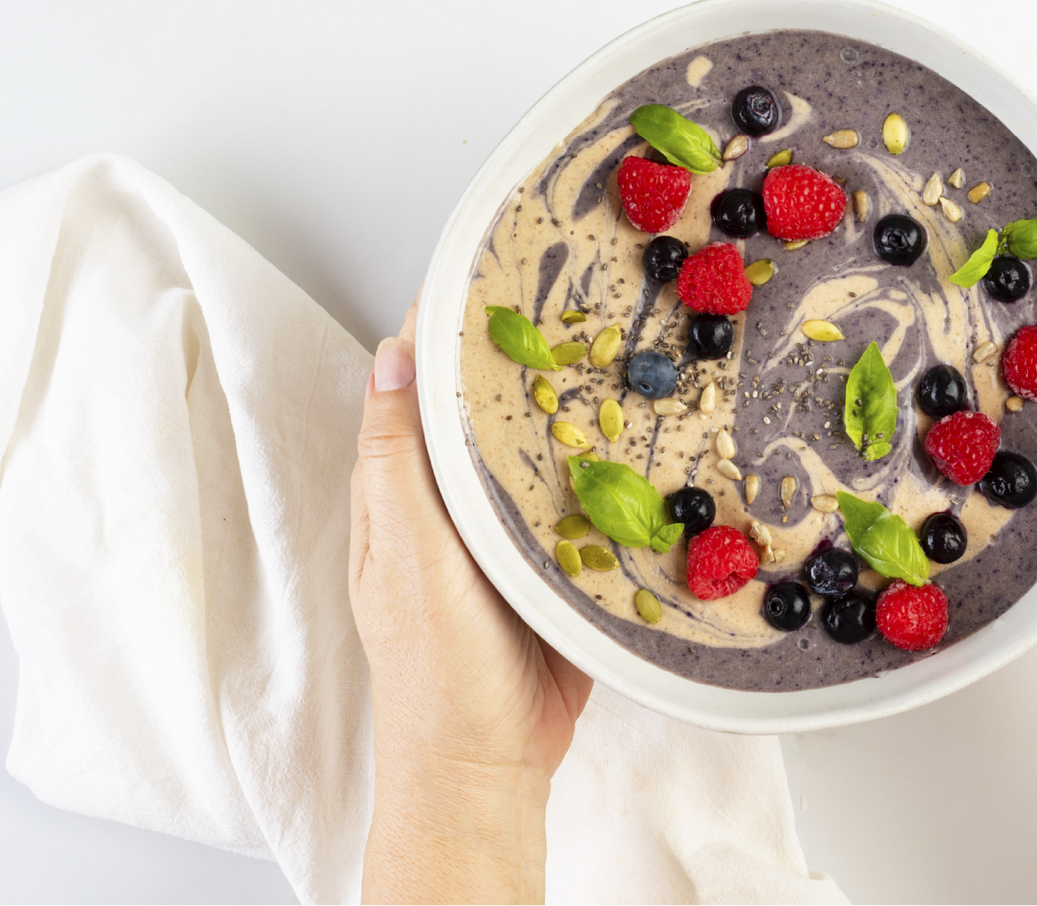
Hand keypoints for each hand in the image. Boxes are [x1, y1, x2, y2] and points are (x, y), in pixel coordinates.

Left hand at [349, 302, 591, 904]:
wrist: (491, 766)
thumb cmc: (436, 670)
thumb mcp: (410, 558)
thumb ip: (400, 463)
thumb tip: (389, 355)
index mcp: (403, 493)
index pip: (418, 388)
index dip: (444, 329)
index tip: (487, 269)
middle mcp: (455, 503)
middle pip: (486, 411)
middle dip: (524, 354)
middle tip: (579, 290)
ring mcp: (509, 531)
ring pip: (541, 448)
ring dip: (574, 403)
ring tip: (624, 341)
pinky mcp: (559, 559)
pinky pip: (584, 497)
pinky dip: (609, 464)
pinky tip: (648, 434)